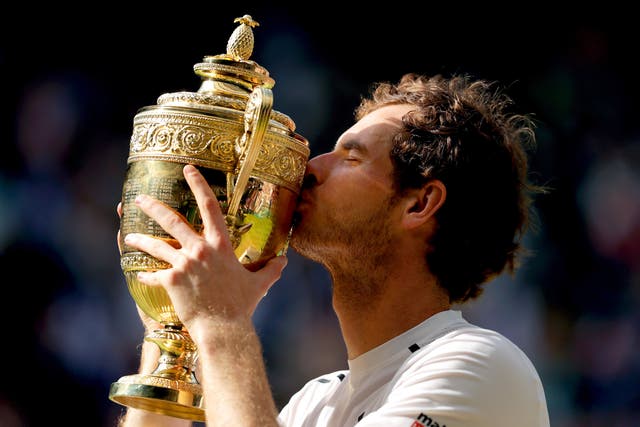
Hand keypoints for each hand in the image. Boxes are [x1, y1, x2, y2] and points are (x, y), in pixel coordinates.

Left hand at [121, 164, 287, 335]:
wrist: (223, 327)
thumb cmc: (242, 305)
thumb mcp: (259, 284)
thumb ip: (271, 269)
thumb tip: (284, 260)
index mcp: (220, 245)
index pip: (210, 206)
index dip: (198, 184)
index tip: (187, 169)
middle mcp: (200, 250)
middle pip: (172, 221)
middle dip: (153, 207)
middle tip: (139, 198)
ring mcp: (184, 264)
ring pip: (156, 246)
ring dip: (140, 239)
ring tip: (128, 235)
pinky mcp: (171, 281)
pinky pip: (153, 275)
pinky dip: (145, 274)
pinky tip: (138, 274)